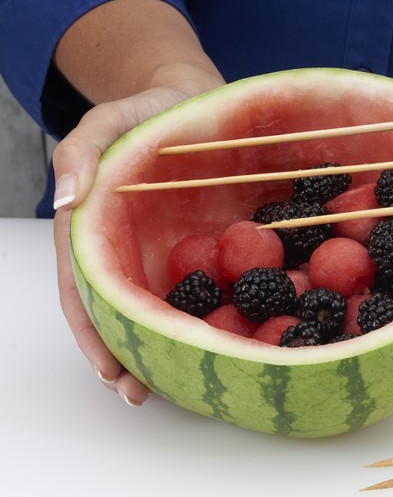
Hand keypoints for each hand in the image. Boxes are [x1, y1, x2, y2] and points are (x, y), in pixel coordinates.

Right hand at [52, 84, 219, 404]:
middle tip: (141, 396)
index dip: (93, 334)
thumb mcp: (108, 120)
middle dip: (128, 358)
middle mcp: (134, 251)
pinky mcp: (211, 246)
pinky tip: (223, 339)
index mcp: (99, 231)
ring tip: (183, 382)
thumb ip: (80, 152)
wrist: (198, 100)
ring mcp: (172, 252)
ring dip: (167, 348)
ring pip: (164, 308)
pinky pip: (211, 285)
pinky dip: (211, 314)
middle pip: (122, 313)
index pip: (87, 292)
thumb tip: (64, 201)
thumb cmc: (149, 110)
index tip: (108, 371)